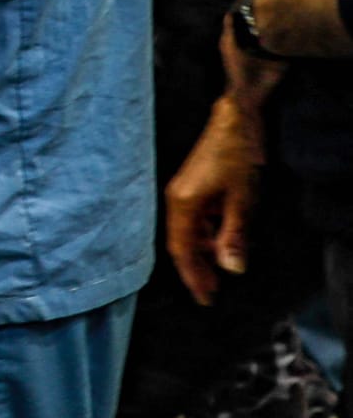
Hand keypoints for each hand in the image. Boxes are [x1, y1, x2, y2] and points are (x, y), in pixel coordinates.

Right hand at [166, 92, 265, 305]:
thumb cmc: (237, 156)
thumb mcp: (241, 200)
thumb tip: (231, 269)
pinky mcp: (190, 187)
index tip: (204, 298)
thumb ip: (233, 236)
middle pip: (180, 243)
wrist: (233, 119)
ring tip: (217, 273)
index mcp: (183, 204)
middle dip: (195, 269)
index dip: (193, 276)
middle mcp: (175, 199)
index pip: (182, 250)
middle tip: (210, 293)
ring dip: (201, 253)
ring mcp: (181, 192)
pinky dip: (204, 236)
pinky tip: (218, 243)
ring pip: (187, 232)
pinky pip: (192, 219)